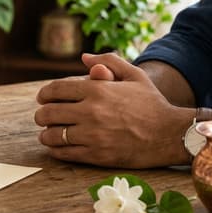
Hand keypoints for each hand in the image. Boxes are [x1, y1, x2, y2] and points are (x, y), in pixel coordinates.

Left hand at [35, 52, 190, 167]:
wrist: (170, 134)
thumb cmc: (152, 103)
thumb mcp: (134, 75)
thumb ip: (109, 61)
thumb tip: (85, 57)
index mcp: (97, 89)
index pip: (56, 90)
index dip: (44, 94)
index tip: (43, 98)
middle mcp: (91, 111)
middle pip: (49, 112)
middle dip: (42, 115)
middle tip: (43, 117)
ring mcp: (93, 135)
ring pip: (53, 135)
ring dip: (46, 134)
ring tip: (48, 133)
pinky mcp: (97, 155)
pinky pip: (64, 153)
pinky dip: (55, 150)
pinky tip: (57, 147)